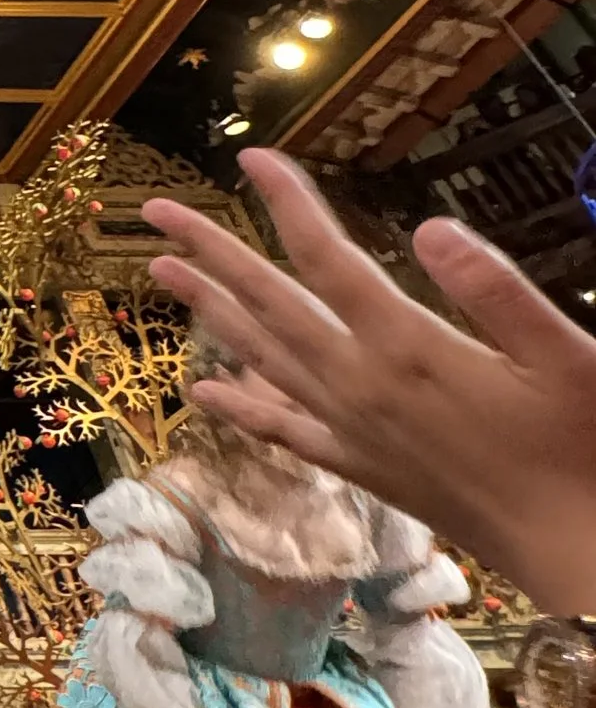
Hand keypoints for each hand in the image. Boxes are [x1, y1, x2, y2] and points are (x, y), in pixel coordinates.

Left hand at [144, 147, 595, 615]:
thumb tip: (432, 227)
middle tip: (155, 211)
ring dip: (211, 310)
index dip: (288, 205)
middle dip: (212, 250)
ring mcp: (353, 429)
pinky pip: (283, 430)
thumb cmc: (581, 447)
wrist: (575, 550)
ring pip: (262, 357)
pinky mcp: (362, 466)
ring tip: (163, 272)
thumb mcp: (562, 357)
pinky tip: (205, 392)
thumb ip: (496, 289)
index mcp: (407, 347)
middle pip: (270, 302)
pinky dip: (241, 407)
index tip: (252, 158)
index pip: (328, 259)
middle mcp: (361, 385)